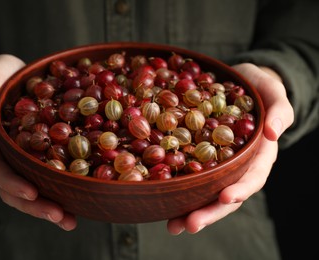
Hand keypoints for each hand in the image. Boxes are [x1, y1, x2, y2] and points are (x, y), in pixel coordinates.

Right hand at [0, 54, 76, 230]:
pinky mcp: (40, 154)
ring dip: (49, 206)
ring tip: (70, 220)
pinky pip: (47, 174)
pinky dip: (60, 188)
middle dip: (36, 205)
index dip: (11, 183)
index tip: (32, 193)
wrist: (12, 76)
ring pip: (31, 188)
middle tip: (59, 216)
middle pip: (13, 188)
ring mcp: (21, 157)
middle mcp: (3, 155)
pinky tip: (80, 197)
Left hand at [166, 63, 293, 234]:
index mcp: (258, 155)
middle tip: (189, 225)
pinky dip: (176, 189)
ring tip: (172, 225)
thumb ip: (280, 111)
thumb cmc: (259, 89)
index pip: (252, 177)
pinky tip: (160, 199)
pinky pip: (188, 174)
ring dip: (189, 210)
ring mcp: (217, 164)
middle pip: (225, 195)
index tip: (225, 198)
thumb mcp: (274, 94)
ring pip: (205, 192)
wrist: (238, 83)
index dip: (240, 189)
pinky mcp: (198, 156)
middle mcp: (236, 165)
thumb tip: (273, 133)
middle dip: (209, 212)